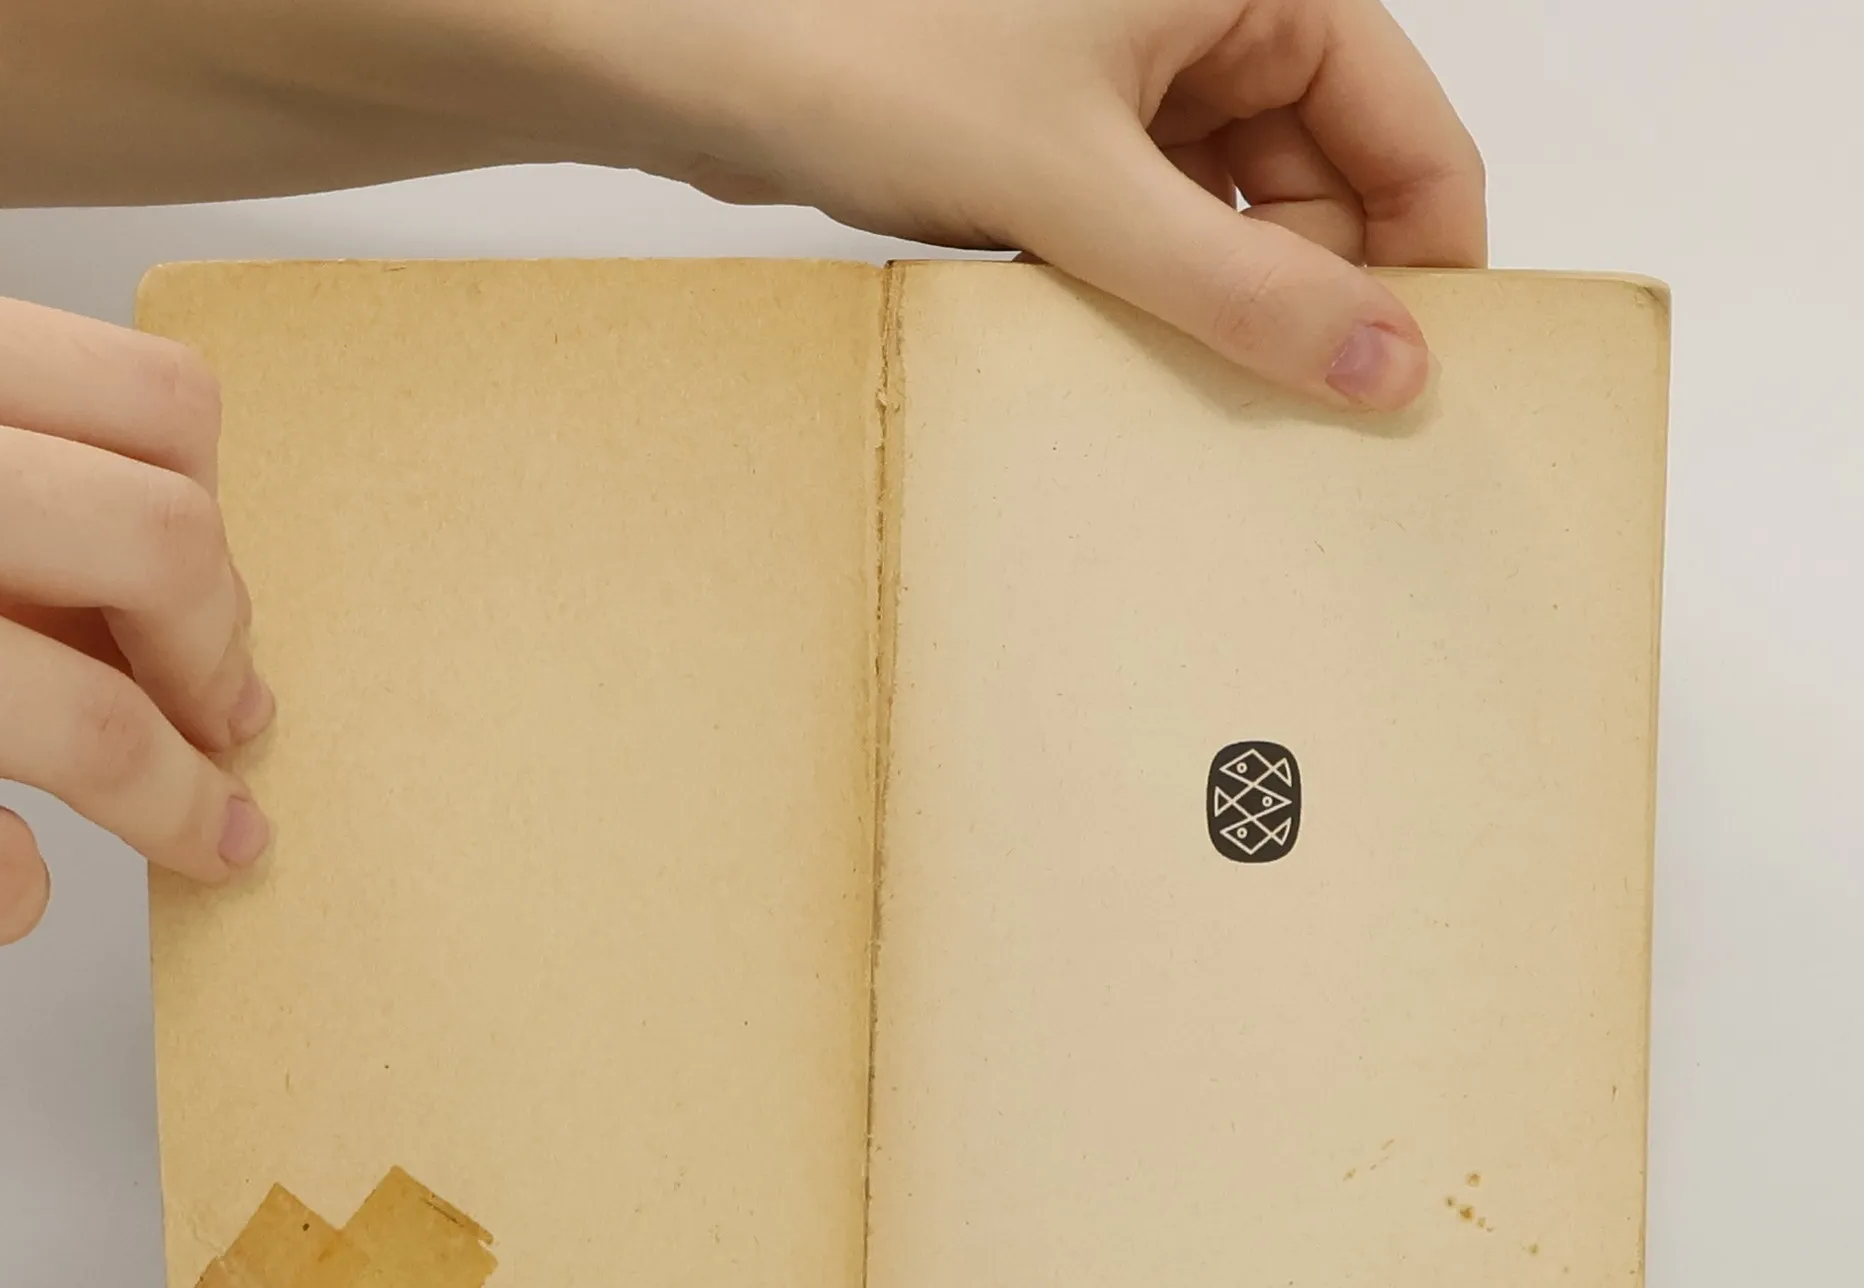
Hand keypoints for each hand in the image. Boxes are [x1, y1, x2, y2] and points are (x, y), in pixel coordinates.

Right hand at [0, 288, 271, 944]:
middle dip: (217, 658)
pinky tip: (13, 889)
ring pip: (86, 716)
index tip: (216, 602)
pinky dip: (2, 886)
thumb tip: (194, 606)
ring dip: (168, 799)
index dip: (219, 517)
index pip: (158, 403)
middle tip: (228, 724)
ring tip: (203, 838)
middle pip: (159, 544)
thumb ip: (20, 480)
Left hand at [612, 0, 1484, 408]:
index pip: (1406, 122)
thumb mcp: (1085, 190)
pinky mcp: (1064, 134)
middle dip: (1313, 292)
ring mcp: (1131, 76)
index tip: (1414, 377)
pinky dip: (1152, 293)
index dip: (1423, 256)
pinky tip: (1127, 350)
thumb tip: (1385, 366)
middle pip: (1326, 179)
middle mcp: (1202, 15)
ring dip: (1225, 303)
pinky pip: (1155, 229)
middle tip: (1294, 411)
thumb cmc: (868, 56)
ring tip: (1196, 385)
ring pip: (1237, 214)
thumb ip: (1243, 287)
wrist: (701, 65)